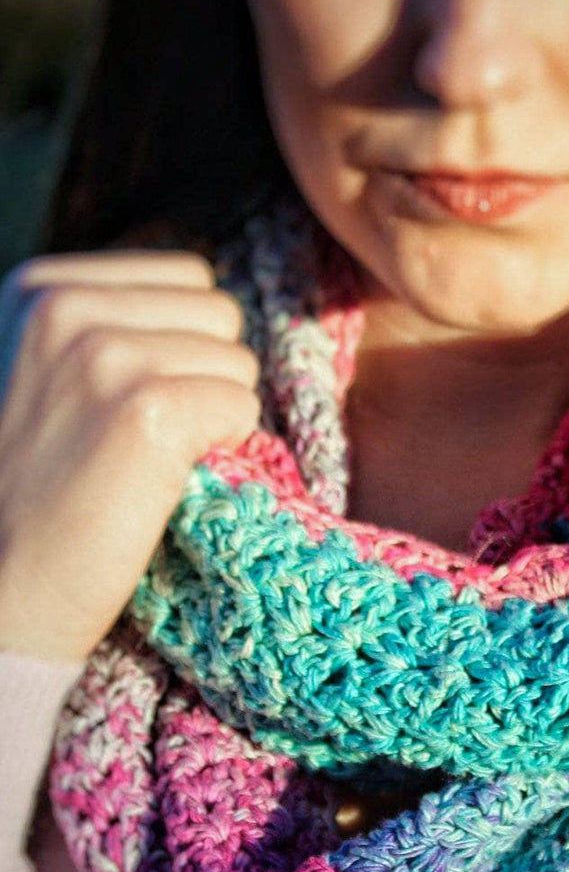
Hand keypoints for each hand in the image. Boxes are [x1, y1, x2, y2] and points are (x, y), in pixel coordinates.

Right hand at [0, 252, 260, 662]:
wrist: (2, 592)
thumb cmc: (37, 494)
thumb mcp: (47, 374)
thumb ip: (117, 327)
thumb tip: (217, 314)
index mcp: (42, 288)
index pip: (188, 279)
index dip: (185, 348)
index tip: (130, 403)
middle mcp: (67, 307)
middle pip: (220, 314)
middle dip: (205, 376)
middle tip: (145, 437)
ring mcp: (106, 354)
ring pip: (239, 363)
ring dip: (216, 415)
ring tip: (148, 461)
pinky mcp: (148, 410)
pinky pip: (242, 408)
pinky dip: (223, 449)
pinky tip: (163, 481)